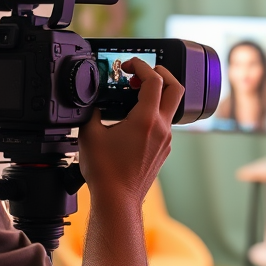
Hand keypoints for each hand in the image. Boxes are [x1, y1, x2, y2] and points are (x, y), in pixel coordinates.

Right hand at [78, 58, 184, 209]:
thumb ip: (93, 111)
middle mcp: (162, 128)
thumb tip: (95, 102)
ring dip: (155, 96)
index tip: (131, 65)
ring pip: (170, 108)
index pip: (154, 80)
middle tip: (142, 73)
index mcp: (146, 120)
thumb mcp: (89, 134)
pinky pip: (164, 125)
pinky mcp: (163, 151)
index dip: (142, 66)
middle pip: (176, 88)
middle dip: (162, 73)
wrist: (117, 200)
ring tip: (133, 97)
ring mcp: (165, 141)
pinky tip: (133, 120)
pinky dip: (152, 114)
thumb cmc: (105, 172)